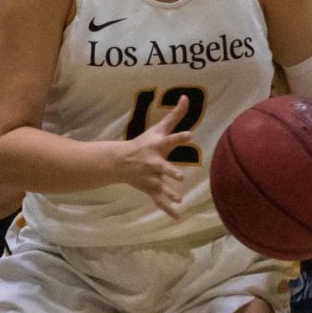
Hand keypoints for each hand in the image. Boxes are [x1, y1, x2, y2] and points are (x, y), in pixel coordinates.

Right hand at [119, 94, 192, 218]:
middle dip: (171, 171)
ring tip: (179, 197)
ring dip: (169, 192)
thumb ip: (174, 115)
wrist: (121, 161)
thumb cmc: (144, 142)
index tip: (191, 135)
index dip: (181, 137)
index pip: (171, 139)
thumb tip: (186, 97)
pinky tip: (178, 215)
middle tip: (180, 176)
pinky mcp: (151, 188)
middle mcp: (155, 162)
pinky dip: (168, 208)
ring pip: (161, 186)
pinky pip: (160, 200)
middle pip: (164, 167)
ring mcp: (152, 177)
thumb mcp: (158, 128)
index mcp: (158, 146)